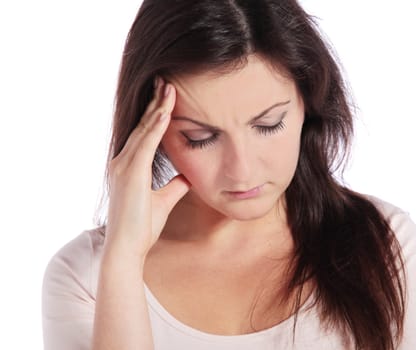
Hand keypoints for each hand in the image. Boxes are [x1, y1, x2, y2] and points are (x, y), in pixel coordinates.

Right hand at [104, 77, 189, 258]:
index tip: (168, 96)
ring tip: (168, 86)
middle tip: (167, 81)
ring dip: (158, 107)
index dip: (156, 114)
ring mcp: (124, 165)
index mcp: (129, 166)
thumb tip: (187, 176)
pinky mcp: (130, 173)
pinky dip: (156, 126)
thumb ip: (175, 185)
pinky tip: (166, 111)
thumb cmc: (142, 227)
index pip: (146, 134)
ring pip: (145, 130)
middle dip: (156, 103)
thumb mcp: (164, 200)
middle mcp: (123, 161)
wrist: (128, 248)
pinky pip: (146, 144)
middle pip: (143, 126)